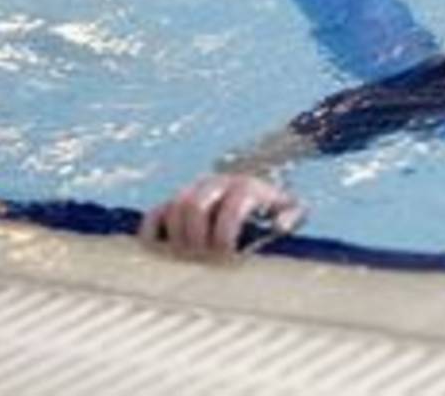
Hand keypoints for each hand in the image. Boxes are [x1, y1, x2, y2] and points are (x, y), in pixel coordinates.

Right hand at [138, 173, 304, 257]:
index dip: (227, 231)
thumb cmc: (272, 208)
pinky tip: (158, 251)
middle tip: (203, 260)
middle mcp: (216, 184)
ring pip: (174, 207)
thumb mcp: (292, 208)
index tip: (227, 256)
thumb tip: (280, 226)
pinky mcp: (175, 202)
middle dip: (197, 236)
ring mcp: (193, 190)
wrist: (253, 186)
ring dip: (178, 237)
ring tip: (188, 258)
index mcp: (245, 186)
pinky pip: (155, 213)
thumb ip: (292, 215)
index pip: (232, 203)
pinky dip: (152, 232)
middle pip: (195, 204)